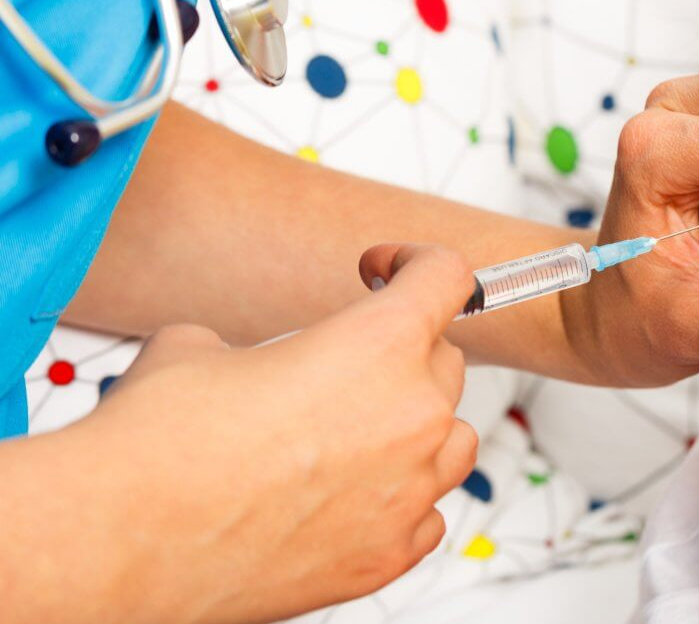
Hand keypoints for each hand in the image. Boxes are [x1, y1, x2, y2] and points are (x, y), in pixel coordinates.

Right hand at [56, 245, 476, 623]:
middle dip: (405, 353)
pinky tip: (350, 496)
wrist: (125, 542)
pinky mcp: (389, 554)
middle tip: (350, 365)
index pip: (447, 277)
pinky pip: (427, 514)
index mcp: (380, 346)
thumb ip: (262, 347)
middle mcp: (413, 416)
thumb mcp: (201, 347)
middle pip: (447, 362)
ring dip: (418, 428)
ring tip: (358, 433)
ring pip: (454, 440)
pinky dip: (400, 499)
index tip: (388, 272)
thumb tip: (248, 364)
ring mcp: (410, 491)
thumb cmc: (161, 446)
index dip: (415, 262)